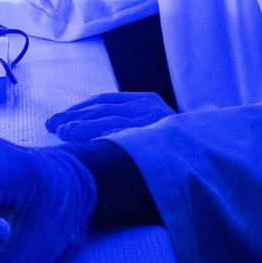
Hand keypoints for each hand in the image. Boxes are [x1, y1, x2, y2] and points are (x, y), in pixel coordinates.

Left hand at [46, 91, 175, 140]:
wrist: (211, 161)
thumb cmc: (172, 149)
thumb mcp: (149, 128)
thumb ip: (125, 124)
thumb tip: (83, 129)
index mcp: (147, 101)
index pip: (105, 101)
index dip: (79, 110)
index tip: (58, 120)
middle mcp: (151, 109)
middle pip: (104, 109)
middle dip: (74, 117)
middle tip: (51, 126)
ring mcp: (156, 124)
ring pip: (111, 122)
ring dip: (83, 127)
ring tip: (61, 133)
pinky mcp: (159, 139)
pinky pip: (125, 138)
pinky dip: (103, 138)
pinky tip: (85, 145)